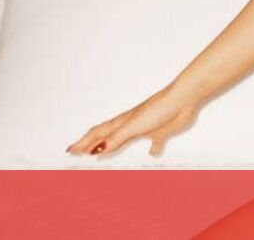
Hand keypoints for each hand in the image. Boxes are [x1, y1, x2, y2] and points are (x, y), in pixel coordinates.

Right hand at [65, 84, 201, 157]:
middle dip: (91, 145)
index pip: (97, 134)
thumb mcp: (133, 126)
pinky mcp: (161, 131)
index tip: (70, 151)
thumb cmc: (158, 109)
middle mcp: (130, 125)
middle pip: (107, 136)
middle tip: (78, 152)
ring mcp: (145, 128)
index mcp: (121, 122)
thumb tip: (97, 151)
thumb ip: (116, 139)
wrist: (183, 100)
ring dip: (113, 146)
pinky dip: (152, 148)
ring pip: (124, 139)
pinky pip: (155, 143)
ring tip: (103, 153)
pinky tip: (152, 153)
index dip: (83, 143)